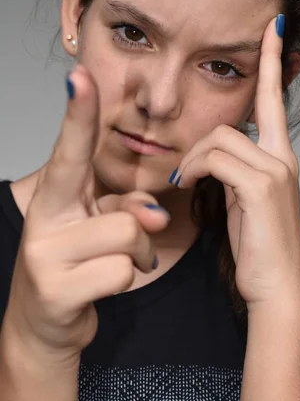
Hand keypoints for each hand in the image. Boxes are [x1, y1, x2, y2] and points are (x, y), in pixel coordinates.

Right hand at [2, 64, 169, 360]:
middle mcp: (45, 219)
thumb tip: (154, 216)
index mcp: (56, 195)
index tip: (80, 76)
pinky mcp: (56, 291)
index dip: (79, 112)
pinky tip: (102, 286)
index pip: (71, 149)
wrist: (43, 324)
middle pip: (122, 208)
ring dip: (137, 256)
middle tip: (137, 234)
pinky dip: (126, 279)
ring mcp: (46, 256)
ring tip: (113, 264)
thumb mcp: (102, 226)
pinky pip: (122, 273)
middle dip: (139, 224)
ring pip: (129, 238)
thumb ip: (130, 208)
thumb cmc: (78, 261)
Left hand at [171, 16, 299, 306]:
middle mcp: (282, 156)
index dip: (272, 61)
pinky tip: (189, 186)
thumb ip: (231, 169)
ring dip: (194, 159)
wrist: (275, 287)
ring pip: (219, 136)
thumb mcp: (241, 200)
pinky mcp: (262, 186)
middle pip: (235, 116)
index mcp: (279, 156)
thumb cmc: (256, 245)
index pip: (274, 98)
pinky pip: (216, 157)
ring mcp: (275, 169)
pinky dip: (196, 169)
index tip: (273, 28)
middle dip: (203, 140)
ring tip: (187, 186)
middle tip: (187, 172)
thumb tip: (208, 154)